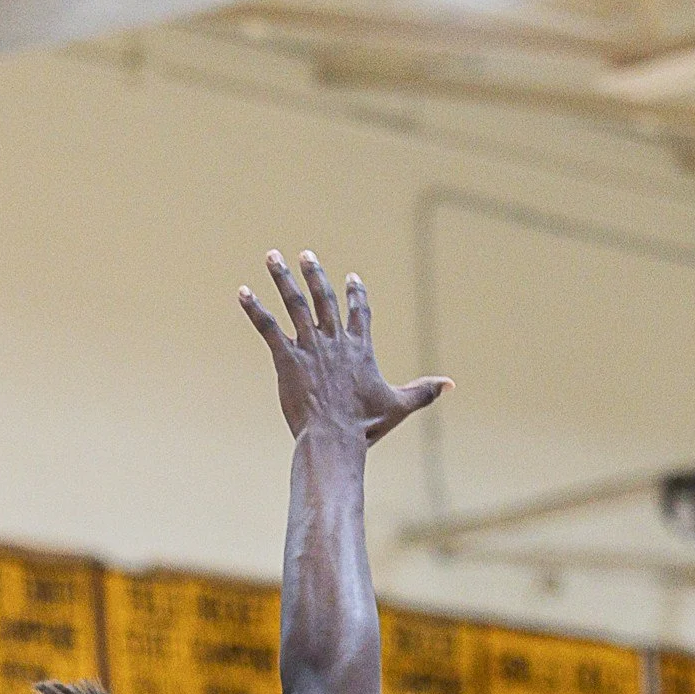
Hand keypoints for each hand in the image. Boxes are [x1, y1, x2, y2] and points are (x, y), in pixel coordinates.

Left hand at [240, 249, 448, 446]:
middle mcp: (335, 341)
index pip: (360, 312)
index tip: (353, 278)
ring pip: (295, 304)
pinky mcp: (287, 359)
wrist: (334, 438)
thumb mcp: (399, 405)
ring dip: (282, 279)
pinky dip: (254, 309)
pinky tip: (242, 292)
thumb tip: (452, 385)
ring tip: (271, 257)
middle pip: (325, 298)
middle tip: (305, 255)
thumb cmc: (365, 425)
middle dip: (315, 274)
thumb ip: (423, 391)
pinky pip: (268, 327)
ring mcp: (310, 347)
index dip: (357, 295)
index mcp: (360, 348)